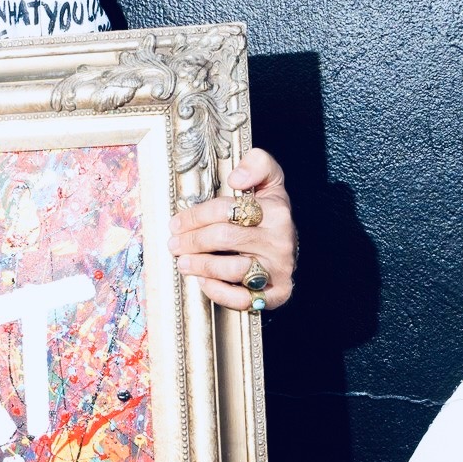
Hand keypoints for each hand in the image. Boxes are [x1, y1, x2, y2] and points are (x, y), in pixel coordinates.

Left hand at [169, 146, 297, 311]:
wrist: (289, 243)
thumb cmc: (269, 211)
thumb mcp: (269, 178)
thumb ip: (257, 163)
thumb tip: (237, 177)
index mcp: (276, 209)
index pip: (226, 210)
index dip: (195, 216)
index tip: (176, 222)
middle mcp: (280, 239)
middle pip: (224, 238)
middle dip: (192, 240)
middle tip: (174, 244)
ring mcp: (280, 267)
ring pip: (233, 268)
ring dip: (201, 266)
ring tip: (183, 263)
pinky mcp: (278, 292)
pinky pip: (245, 298)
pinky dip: (220, 292)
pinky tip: (204, 282)